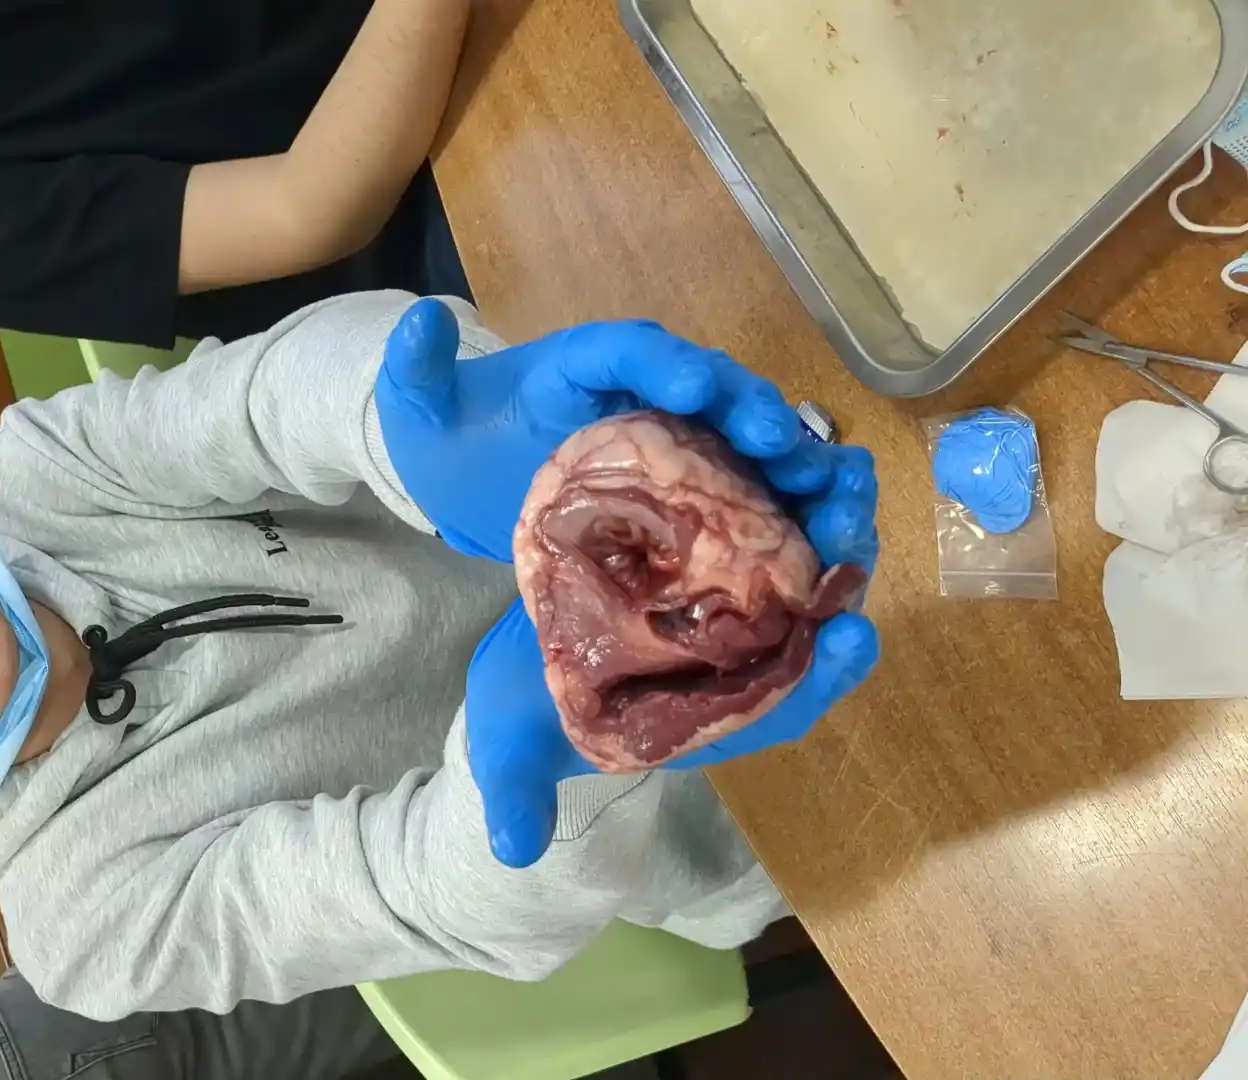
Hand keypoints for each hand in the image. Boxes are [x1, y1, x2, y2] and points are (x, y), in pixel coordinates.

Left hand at [375, 298, 806, 562]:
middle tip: (790, 450)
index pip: (631, 350)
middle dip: (760, 417)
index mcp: (588, 363)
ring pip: (760, 446)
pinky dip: (805, 525)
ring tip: (839, 507)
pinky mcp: (704, 498)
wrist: (477, 483)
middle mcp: (652, 393)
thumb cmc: (455, 441)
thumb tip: (416, 325)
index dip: (667, 362)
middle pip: (718, 392)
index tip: (693, 384)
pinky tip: (838, 561)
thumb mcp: (420, 412)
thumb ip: (414, 372)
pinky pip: (766, 504)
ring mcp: (686, 445)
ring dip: (805, 472)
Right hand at [465, 447, 881, 867]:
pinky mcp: (725, 552)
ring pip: (809, 569)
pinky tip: (808, 446)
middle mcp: (738, 664)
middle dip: (844, 581)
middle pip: (814, 628)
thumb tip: (514, 848)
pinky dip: (796, 490)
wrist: (523, 643)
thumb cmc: (531, 696)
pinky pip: (777, 523)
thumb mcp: (510, 739)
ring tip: (847, 472)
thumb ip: (517, 788)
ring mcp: (740, 605)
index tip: (849, 638)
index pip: (782, 706)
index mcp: (708, 716)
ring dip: (835, 522)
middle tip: (857, 528)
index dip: (821, 676)